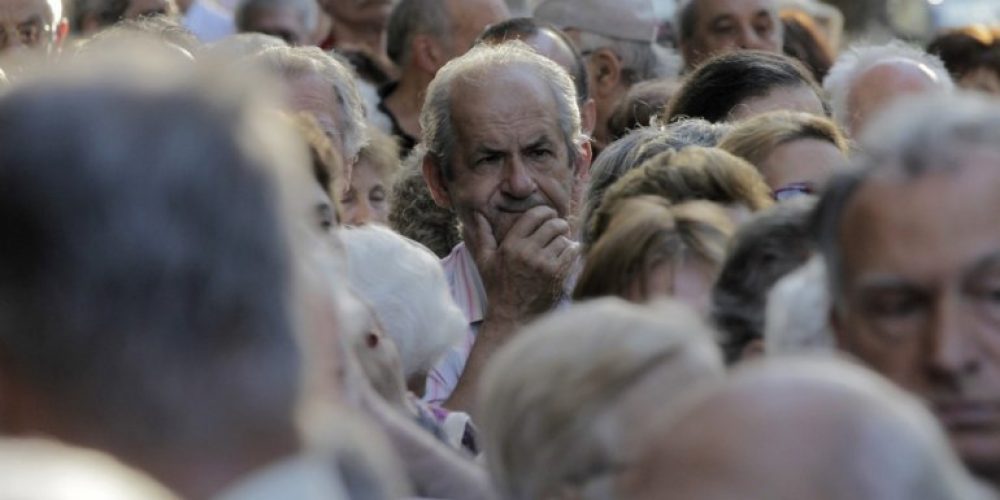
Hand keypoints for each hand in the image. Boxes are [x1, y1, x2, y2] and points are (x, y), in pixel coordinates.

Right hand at [467, 206, 577, 324]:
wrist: (513, 316)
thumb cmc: (498, 287)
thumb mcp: (485, 261)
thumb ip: (482, 236)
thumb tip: (478, 214)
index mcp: (510, 245)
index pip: (533, 215)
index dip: (545, 211)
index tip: (548, 214)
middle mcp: (527, 252)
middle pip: (553, 224)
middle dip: (558, 224)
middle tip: (559, 228)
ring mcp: (544, 264)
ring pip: (564, 238)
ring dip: (565, 239)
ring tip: (560, 244)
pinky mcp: (557, 275)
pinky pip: (572, 252)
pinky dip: (573, 250)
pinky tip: (567, 253)